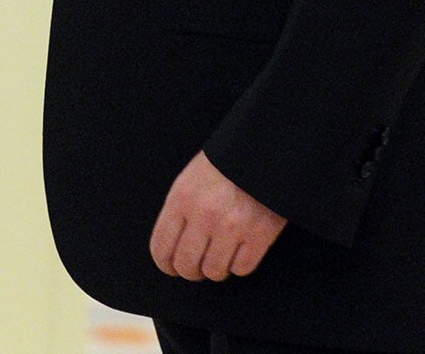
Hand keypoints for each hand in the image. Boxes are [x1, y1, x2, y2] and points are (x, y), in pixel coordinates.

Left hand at [149, 151, 286, 281]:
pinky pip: (242, 268)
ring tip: (219, 257)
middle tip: (197, 267)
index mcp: (181, 198)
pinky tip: (239, 250)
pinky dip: (239, 264)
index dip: (166, 264)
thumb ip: (179, 212)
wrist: (263, 151)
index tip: (171, 267)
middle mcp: (203, 215)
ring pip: (215, 272)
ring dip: (216, 269)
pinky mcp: (259, 236)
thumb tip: (171, 247)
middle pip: (187, 266)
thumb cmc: (223, 165)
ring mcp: (232, 227)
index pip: (161, 248)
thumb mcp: (189, 180)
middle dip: (190, 271)